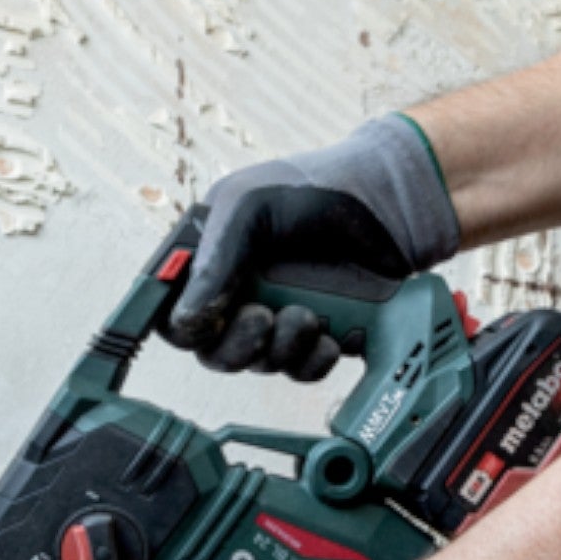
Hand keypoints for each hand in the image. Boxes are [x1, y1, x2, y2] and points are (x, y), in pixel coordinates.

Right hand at [165, 114, 458, 380]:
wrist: (389, 203)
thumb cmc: (314, 189)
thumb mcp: (251, 206)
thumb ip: (216, 259)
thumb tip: (187, 319)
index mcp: (209, 260)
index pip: (171, 312)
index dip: (182, 328)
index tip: (204, 324)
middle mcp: (237, 293)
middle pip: (212, 351)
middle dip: (236, 346)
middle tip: (262, 319)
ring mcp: (276, 317)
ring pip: (258, 363)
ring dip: (281, 348)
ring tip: (308, 315)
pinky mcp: (315, 336)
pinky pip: (300, 370)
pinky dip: (312, 360)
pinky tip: (330, 336)